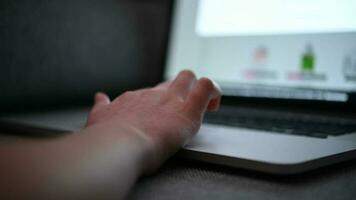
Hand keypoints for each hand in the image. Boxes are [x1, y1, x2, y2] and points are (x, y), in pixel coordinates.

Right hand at [86, 70, 221, 171]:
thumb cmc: (106, 138)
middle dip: (180, 91)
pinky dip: (213, 92)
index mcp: (134, 99)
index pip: (152, 93)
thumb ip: (102, 107)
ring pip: (188, 77)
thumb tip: (99, 96)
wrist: (116, 144)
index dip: (161, 102)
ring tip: (203, 107)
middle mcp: (153, 94)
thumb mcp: (99, 118)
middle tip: (183, 110)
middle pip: (171, 81)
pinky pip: (206, 87)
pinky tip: (213, 105)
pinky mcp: (187, 109)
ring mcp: (171, 99)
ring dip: (196, 88)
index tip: (163, 115)